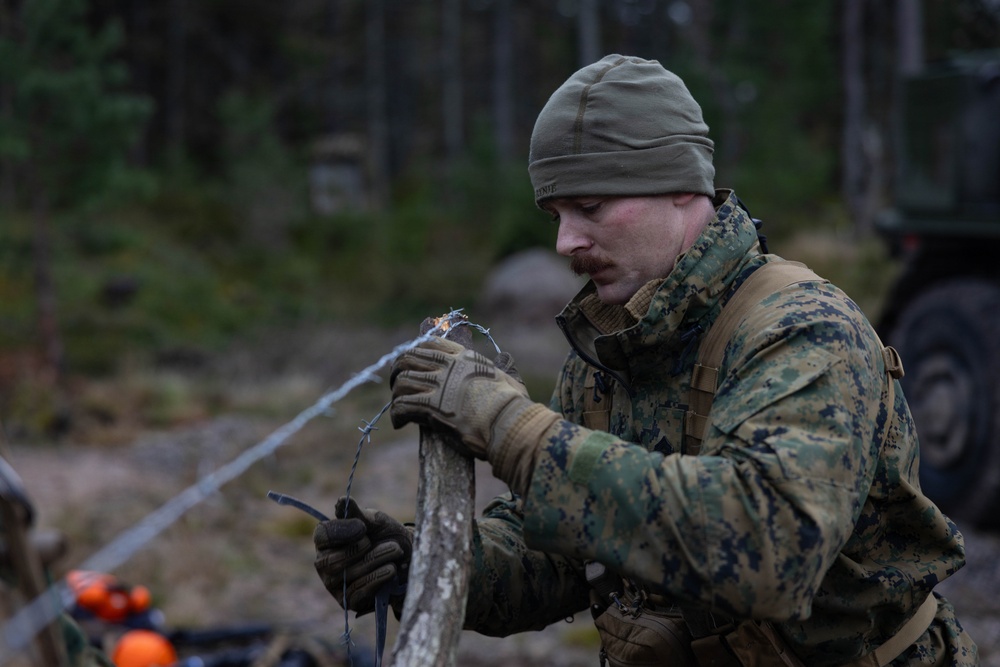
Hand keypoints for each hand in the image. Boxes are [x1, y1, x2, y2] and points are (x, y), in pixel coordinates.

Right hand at [313, 497, 411, 615]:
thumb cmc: (384, 535)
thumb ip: (358, 513)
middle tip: (381, 542)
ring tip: (395, 550)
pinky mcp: (349, 601)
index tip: (363, 527)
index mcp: (326, 540)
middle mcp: (324, 564)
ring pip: (347, 577)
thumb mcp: (374, 521)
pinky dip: (376, 579)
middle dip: (359, 551)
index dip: (342, 531)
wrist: (407, 557)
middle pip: (331, 561)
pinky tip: (391, 569)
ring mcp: (334, 585)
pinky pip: (358, 592)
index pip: (322, 536)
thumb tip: (342, 501)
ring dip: (374, 562)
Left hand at [389, 337, 529, 457]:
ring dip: (396, 394)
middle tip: (397, 384)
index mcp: (465, 358)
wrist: (507, 421)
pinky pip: (402, 405)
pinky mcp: (431, 407)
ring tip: (397, 406)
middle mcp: (448, 367)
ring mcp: (439, 386)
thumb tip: (507, 358)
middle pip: (409, 358)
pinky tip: (399, 423)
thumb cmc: (512, 404)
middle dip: (398, 370)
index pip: (431, 343)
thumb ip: (504, 367)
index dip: (415, 350)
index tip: (410, 362)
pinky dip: (396, 414)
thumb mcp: (508, 378)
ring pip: (402, 381)